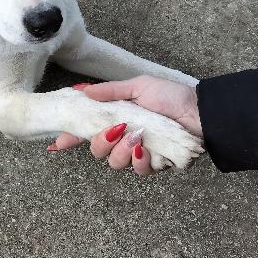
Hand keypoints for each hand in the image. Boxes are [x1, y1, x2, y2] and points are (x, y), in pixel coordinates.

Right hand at [49, 76, 202, 173]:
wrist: (201, 111)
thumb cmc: (171, 96)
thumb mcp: (139, 87)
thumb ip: (110, 91)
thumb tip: (82, 91)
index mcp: (116, 119)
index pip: (86, 130)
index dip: (69, 137)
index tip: (55, 142)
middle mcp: (123, 138)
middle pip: (96, 150)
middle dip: (100, 142)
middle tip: (114, 130)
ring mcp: (137, 153)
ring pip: (114, 163)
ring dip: (120, 150)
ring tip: (135, 136)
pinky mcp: (153, 164)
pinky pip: (137, 170)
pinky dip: (138, 160)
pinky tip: (144, 148)